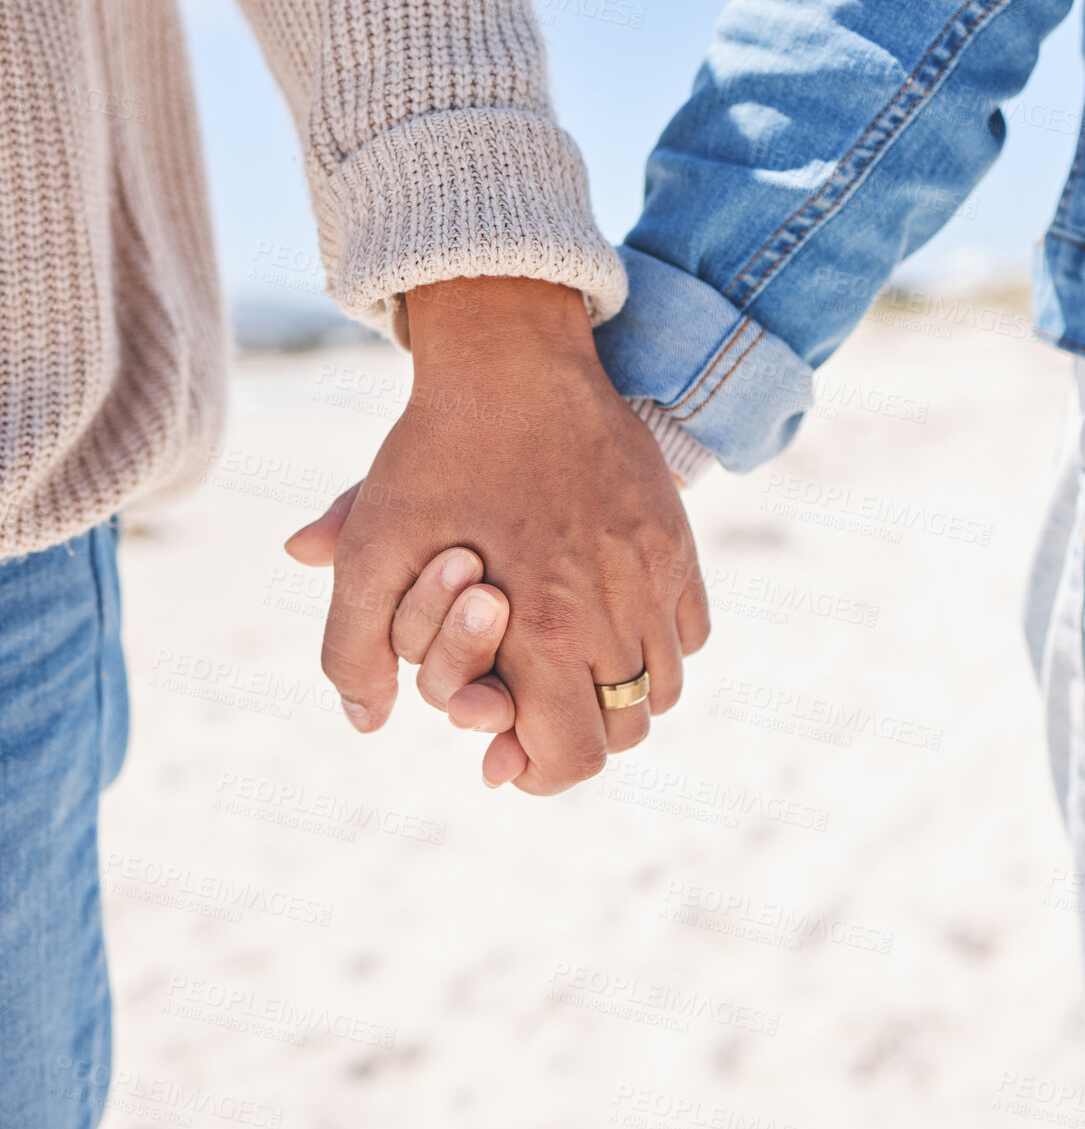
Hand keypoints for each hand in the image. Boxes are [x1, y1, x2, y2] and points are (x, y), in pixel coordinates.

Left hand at [287, 277, 709, 795]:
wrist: (511, 357)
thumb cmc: (433, 453)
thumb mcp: (369, 549)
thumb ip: (352, 648)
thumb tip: (367, 723)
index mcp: (543, 630)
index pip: (572, 759)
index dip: (535, 771)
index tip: (502, 750)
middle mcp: (614, 613)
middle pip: (622, 734)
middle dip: (574, 736)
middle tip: (531, 707)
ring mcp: (655, 575)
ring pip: (662, 689)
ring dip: (616, 695)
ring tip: (568, 665)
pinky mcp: (676, 539)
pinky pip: (689, 630)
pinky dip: (655, 646)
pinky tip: (607, 619)